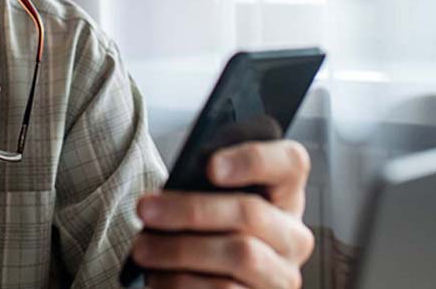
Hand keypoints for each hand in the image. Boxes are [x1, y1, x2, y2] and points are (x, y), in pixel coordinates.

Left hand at [132, 140, 314, 288]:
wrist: (208, 282)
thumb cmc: (206, 233)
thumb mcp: (211, 204)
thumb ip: (205, 189)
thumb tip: (173, 191)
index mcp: (284, 195)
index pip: (291, 162)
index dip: (255, 159)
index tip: (210, 166)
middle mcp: (293, 237)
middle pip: (251, 213)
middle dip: (191, 210)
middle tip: (145, 209)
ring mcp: (283, 275)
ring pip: (239, 256)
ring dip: (179, 251)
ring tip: (142, 249)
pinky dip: (183, 283)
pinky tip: (159, 277)